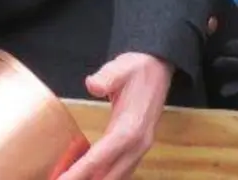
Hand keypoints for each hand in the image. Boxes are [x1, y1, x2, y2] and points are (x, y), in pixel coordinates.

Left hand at [62, 53, 173, 179]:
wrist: (158, 67)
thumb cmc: (137, 69)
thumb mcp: (121, 67)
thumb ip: (106, 77)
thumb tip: (91, 84)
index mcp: (130, 129)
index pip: (100, 158)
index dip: (79, 172)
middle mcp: (137, 144)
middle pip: (108, 175)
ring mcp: (140, 148)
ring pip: (117, 176)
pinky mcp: (138, 148)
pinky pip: (121, 171)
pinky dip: (104, 176)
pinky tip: (90, 176)